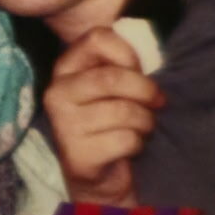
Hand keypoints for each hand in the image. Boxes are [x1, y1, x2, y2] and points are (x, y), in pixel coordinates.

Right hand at [44, 27, 163, 205]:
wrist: (99, 175)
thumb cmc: (111, 122)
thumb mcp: (114, 87)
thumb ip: (123, 65)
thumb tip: (149, 52)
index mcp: (65, 69)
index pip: (97, 38)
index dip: (127, 53)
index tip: (138, 70)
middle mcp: (57, 93)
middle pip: (112, 77)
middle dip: (145, 90)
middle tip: (157, 102)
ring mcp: (64, 125)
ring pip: (124, 111)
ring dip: (145, 121)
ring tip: (142, 127)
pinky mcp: (78, 155)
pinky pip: (125, 140)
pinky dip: (138, 144)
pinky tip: (130, 147)